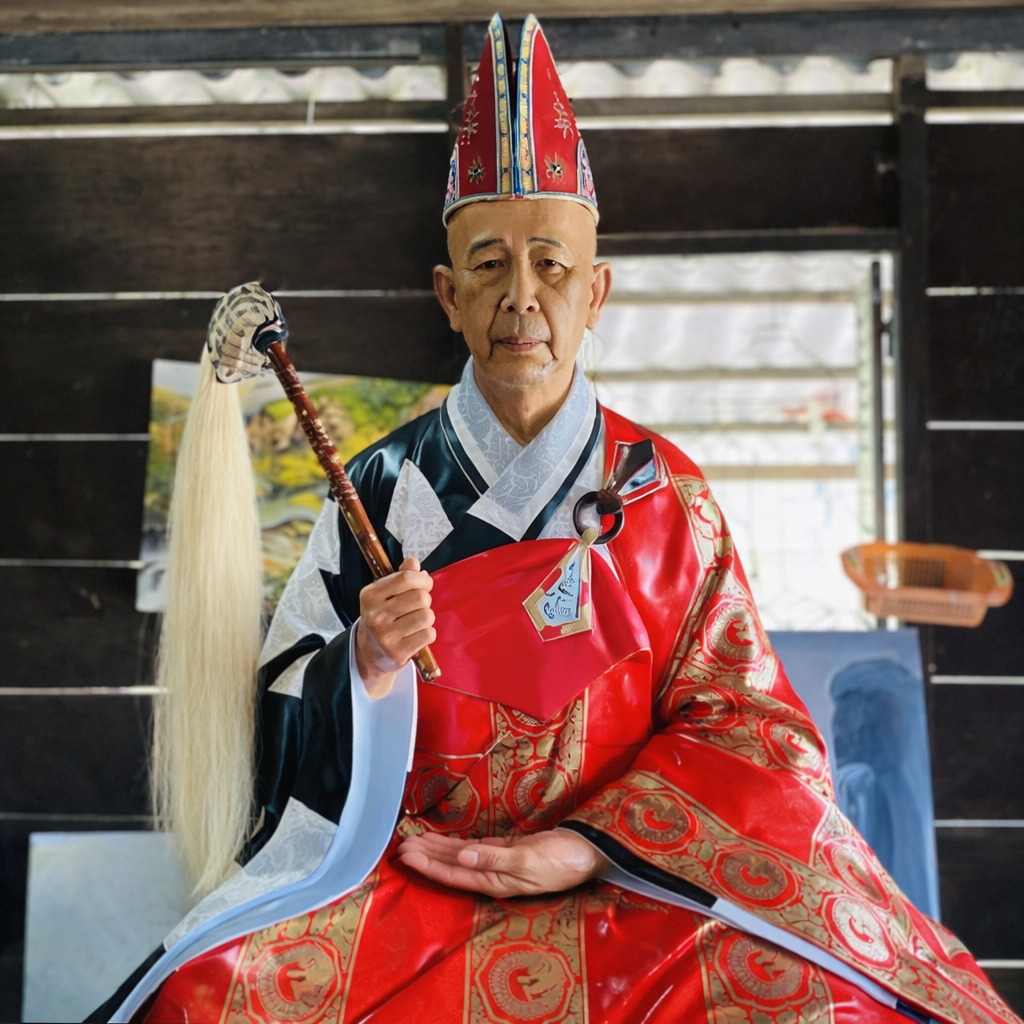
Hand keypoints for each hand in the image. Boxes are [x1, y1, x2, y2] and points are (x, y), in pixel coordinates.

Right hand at [355, 557, 434, 697]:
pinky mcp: (398, 652)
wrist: (369, 653)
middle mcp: (376, 615)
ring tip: (415, 621)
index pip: (406, 578)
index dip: (423, 580)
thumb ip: (400, 576)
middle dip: (425, 601)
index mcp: (370, 595)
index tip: (425, 584)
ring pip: (427, 616)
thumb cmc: (381, 617)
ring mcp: (386, 635)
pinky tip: (415, 635)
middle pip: (421, 597)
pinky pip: (428, 634)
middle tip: (417, 607)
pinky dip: (427, 633)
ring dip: (426, 618)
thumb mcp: (383, 594)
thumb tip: (413, 562)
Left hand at [396, 829, 609, 896]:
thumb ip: (495, 857)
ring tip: (414, 840)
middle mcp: (492, 875)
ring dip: (436, 849)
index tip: (406, 854)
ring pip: (459, 856)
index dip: (427, 865)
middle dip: (425, 855)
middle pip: (451, 865)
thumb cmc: (562, 859)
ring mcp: (499, 863)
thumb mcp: (529, 859)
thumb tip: (462, 855)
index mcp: (495, 881)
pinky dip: (456, 844)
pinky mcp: (507, 851)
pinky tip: (444, 841)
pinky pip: (473, 848)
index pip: (453, 873)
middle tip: (401, 842)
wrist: (588, 852)